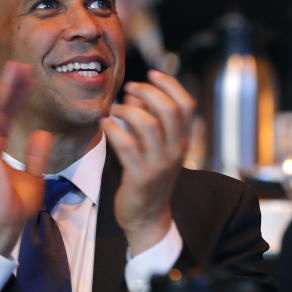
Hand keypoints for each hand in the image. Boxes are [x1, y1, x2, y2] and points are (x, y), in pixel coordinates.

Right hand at [0, 62, 51, 255]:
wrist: (6, 222)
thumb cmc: (16, 205)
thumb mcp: (34, 174)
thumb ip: (36, 153)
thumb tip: (43, 133)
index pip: (8, 116)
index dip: (18, 97)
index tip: (29, 80)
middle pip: (1, 107)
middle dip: (11, 85)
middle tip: (22, 64)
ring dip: (2, 86)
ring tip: (13, 65)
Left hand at [100, 71, 194, 253]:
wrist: (147, 217)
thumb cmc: (148, 178)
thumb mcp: (155, 147)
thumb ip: (149, 118)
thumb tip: (136, 92)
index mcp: (182, 141)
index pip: (187, 105)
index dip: (171, 85)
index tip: (152, 74)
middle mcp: (175, 150)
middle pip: (169, 110)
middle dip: (148, 91)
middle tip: (129, 87)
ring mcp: (159, 164)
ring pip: (148, 124)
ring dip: (127, 110)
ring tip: (114, 109)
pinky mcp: (141, 177)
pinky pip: (127, 146)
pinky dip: (114, 130)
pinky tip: (105, 124)